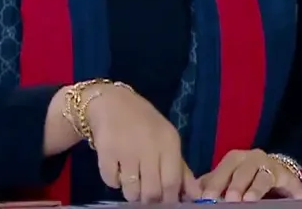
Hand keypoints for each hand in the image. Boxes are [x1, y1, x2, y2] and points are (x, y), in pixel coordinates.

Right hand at [85, 84, 201, 202]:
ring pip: (131, 192)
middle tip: (146, 195)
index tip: (165, 202)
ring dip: (131, 192)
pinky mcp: (106, 153)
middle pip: (153, 192)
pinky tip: (117, 169)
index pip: (172, 183)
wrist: (111, 102)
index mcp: (169, 143)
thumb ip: (181, 169)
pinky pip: (112, 182)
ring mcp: (126, 151)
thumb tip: (195, 196)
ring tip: (131, 180)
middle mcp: (149, 147)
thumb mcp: (167, 140)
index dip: (169, 199)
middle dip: (150, 200)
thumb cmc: (143, 123)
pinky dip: (114, 181)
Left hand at [199, 149, 301, 201]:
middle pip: (243, 170)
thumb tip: (191, 194)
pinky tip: (293, 198)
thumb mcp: (227, 179)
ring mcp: (271, 166)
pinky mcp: (287, 177)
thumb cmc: (243, 178)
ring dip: (256, 188)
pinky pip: (289, 183)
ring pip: (263, 176)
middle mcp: (253, 159)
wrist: (273, 172)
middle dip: (236, 185)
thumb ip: (211, 185)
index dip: (216, 183)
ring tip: (248, 200)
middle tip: (229, 199)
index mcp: (235, 159)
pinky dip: (291, 190)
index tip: (207, 198)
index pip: (224, 168)